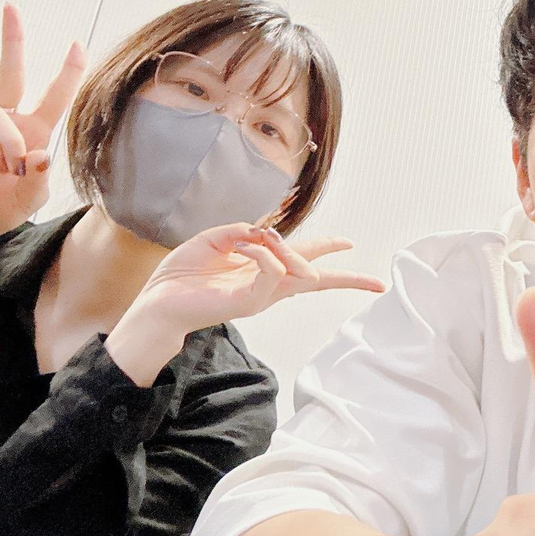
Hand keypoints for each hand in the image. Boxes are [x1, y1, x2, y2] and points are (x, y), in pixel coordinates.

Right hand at [0, 5, 85, 267]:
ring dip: (10, 145)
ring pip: (0, 114)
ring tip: (8, 169)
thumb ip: (40, 179)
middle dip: (12, 41)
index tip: (78, 45)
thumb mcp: (30, 198)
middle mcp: (6, 122)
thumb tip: (42, 153)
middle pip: (11, 74)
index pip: (53, 96)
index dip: (67, 72)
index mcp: (32, 132)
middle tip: (11, 8)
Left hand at [106, 224, 385, 384]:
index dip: (327, 249)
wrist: (156, 303)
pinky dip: (265, 253)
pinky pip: (271, 273)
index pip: (303, 260)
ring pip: (299, 273)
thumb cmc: (181, 275)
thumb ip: (244, 232)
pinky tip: (247, 244)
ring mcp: (260, 296)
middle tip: (378, 283)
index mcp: (260, 270)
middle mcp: (267, 285)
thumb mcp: (215, 240)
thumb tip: (267, 233)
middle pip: (318, 278)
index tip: (351, 243)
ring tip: (264, 237)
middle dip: (350, 280)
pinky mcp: (248, 302)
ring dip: (288, 250)